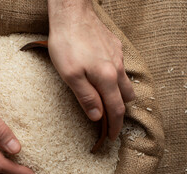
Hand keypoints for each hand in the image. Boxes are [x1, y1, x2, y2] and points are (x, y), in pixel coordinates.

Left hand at [47, 1, 134, 139]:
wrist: (72, 14)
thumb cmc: (67, 45)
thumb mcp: (70, 75)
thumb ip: (86, 97)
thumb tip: (97, 117)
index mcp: (107, 78)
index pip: (116, 109)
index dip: (115, 126)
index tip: (112, 137)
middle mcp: (117, 68)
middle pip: (126, 97)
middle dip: (120, 111)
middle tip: (109, 120)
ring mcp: (117, 56)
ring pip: (125, 81)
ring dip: (119, 94)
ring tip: (107, 100)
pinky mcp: (114, 46)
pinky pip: (120, 67)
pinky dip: (115, 78)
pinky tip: (103, 76)